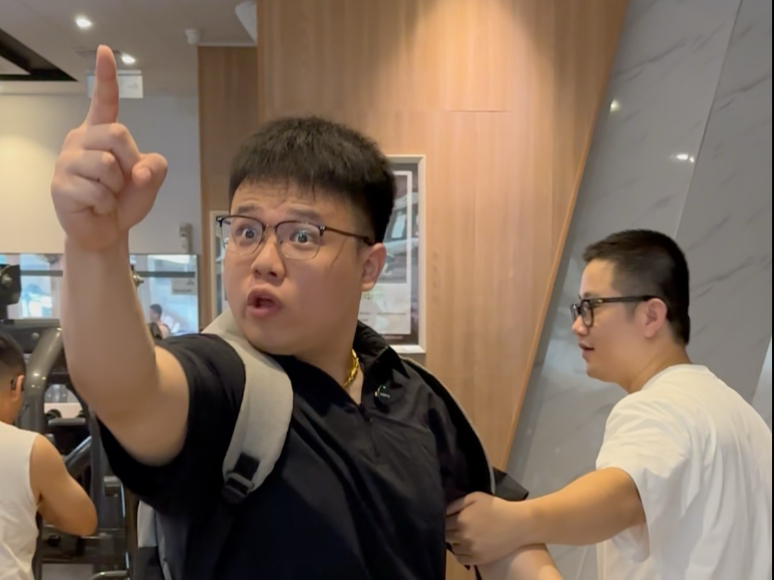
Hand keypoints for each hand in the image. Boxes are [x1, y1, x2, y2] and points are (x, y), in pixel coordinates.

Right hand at [51, 45, 167, 251]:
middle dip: (130, 161)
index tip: (106, 51)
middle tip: (122, 181)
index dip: (105, 77)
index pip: (104, 101)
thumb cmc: (125, 200)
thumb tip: (141, 170)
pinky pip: (97, 191)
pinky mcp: (60, 185)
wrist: (106, 231)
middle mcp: (80, 140)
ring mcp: (66, 161)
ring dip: (117, 186)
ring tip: (107, 194)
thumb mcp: (151, 179)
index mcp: (100, 133)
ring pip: (106, 165)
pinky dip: (105, 204)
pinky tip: (96, 206)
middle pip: (117, 134)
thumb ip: (157, 166)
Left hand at [446, 492, 528, 565]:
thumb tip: (443, 510)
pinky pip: (460, 559)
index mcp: (461, 520)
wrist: (518, 524)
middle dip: (449, 530)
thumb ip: (456, 503)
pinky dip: (461, 553)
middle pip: (446, 535)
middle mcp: (463, 536)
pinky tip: (467, 545)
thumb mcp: (475, 497)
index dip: (445, 519)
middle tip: (456, 526)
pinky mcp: (479, 559)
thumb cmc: (496, 507)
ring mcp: (471, 549)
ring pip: (452, 547)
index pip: (442, 523)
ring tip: (464, 535)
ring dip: (455, 541)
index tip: (451, 518)